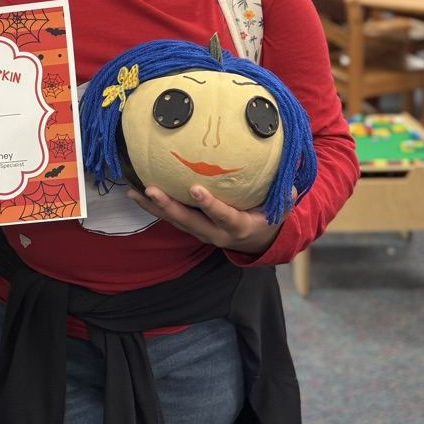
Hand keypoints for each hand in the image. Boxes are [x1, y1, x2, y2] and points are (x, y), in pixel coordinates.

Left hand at [126, 184, 286, 254]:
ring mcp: (201, 231)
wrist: (258, 241)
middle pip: (189, 221)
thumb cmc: (270, 216)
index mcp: (238, 226)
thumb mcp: (281, 208)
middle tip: (151, 190)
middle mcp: (215, 232)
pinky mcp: (191, 226)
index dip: (210, 204)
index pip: (223, 215)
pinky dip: (154, 206)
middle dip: (169, 206)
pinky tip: (137, 192)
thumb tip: (289, 181)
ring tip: (134, 191)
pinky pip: (170, 217)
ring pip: (175, 220)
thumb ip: (283, 195)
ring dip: (154, 207)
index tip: (196, 189)